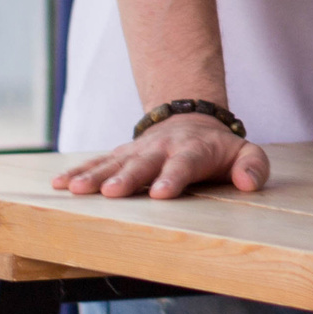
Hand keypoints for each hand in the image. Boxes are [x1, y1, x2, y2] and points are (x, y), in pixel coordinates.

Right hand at [51, 113, 270, 199]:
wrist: (191, 119)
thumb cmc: (219, 148)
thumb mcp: (245, 152)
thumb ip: (253, 166)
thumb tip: (249, 183)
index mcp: (192, 151)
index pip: (184, 165)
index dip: (173, 178)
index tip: (161, 193)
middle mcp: (160, 149)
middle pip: (142, 164)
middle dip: (126, 178)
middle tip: (111, 192)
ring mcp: (137, 151)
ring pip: (113, 163)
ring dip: (94, 176)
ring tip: (74, 190)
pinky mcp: (120, 155)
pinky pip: (96, 162)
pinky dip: (77, 172)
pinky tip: (58, 184)